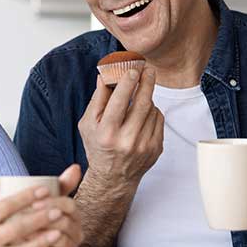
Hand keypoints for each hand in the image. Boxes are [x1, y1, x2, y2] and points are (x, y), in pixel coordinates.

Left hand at [22, 164, 83, 246]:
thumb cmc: (32, 228)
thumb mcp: (41, 205)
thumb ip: (56, 186)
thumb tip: (76, 166)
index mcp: (72, 215)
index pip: (70, 205)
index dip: (53, 203)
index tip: (33, 202)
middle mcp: (77, 232)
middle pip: (67, 222)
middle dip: (46, 219)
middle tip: (24, 218)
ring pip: (64, 240)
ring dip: (43, 236)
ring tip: (24, 234)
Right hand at [77, 66, 163, 191]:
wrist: (113, 177)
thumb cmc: (98, 146)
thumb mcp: (88, 124)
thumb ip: (97, 99)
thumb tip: (105, 75)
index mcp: (107, 133)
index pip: (120, 101)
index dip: (127, 82)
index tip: (133, 69)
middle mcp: (126, 141)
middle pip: (142, 103)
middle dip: (146, 82)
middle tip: (148, 69)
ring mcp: (143, 146)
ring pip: (152, 110)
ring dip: (147, 99)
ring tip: (138, 97)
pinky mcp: (155, 149)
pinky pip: (159, 120)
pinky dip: (152, 112)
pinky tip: (143, 114)